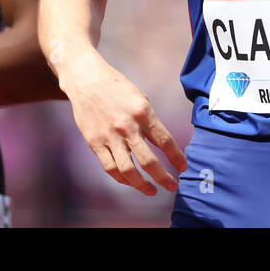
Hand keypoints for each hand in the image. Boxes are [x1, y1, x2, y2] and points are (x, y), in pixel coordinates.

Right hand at [60, 54, 187, 194]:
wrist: (86, 80)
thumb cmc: (117, 88)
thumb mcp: (140, 98)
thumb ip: (150, 121)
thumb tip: (163, 144)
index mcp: (142, 112)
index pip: (165, 141)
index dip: (176, 157)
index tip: (183, 168)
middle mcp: (127, 126)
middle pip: (148, 161)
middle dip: (163, 177)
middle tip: (173, 186)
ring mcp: (109, 136)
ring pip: (128, 171)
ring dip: (142, 185)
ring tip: (152, 191)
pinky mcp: (94, 143)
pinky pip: (110, 167)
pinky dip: (122, 179)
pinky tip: (131, 182)